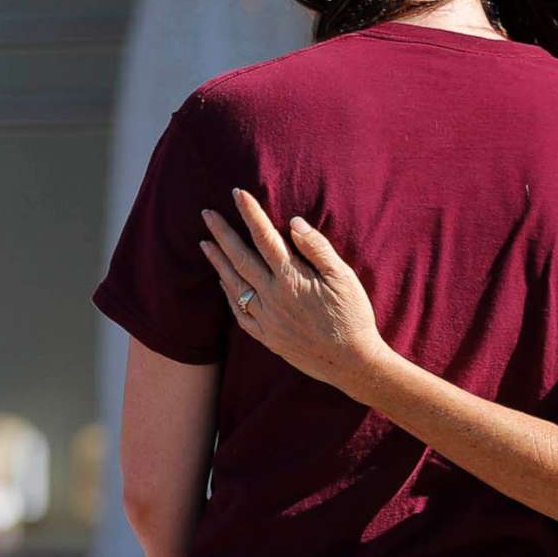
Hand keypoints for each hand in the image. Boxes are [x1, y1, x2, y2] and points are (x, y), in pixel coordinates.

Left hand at [199, 189, 392, 394]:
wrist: (352, 362)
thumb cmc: (353, 316)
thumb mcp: (344, 277)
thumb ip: (317, 248)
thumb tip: (293, 222)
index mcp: (292, 278)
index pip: (264, 237)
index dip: (249, 213)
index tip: (236, 194)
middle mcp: (273, 297)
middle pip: (240, 258)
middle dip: (222, 233)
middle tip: (207, 214)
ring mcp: (267, 319)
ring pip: (234, 285)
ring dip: (218, 262)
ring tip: (205, 243)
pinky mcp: (268, 337)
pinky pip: (239, 314)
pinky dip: (228, 295)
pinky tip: (223, 283)